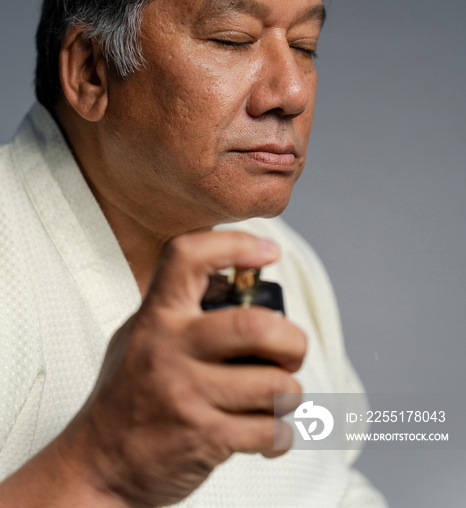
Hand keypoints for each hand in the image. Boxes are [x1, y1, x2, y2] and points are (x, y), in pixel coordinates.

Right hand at [2, 230, 305, 507]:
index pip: (190, 256)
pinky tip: (267, 433)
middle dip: (293, 340)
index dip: (235, 243)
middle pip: (256, 326)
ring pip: (275, 385)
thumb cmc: (129, 393)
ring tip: (276, 398)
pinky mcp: (203, 439)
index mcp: (157, 316)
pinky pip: (270, 432)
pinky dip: (281, 435)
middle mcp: (170, 350)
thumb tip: (238, 276)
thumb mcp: (141, 335)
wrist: (99, 464)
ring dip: (290, 394)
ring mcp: (186, 396)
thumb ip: (180, 307)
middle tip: (292, 351)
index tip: (269, 251)